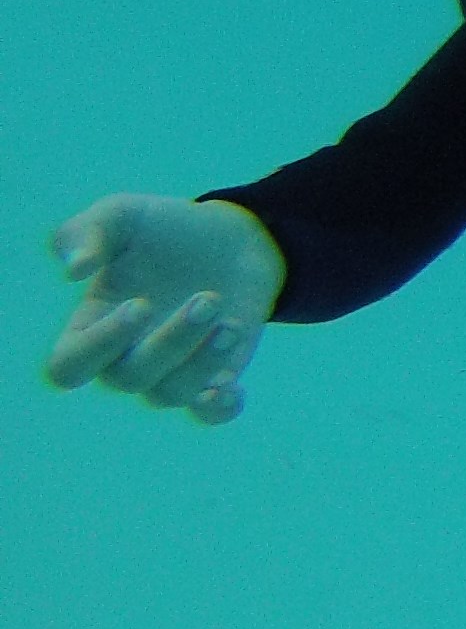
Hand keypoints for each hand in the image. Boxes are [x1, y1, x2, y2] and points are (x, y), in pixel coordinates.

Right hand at [45, 195, 284, 423]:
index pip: (68, 366)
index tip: (139, 304)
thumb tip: (74, 270)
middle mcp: (124, 358)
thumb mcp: (123, 215)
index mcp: (90, 327)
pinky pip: (208, 414)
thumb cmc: (164, 229)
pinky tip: (234, 386)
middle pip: (128, 380)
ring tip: (232, 323)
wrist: (231, 236)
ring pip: (172, 395)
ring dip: (203, 363)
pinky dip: (218, 409)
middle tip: (208, 299)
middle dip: (171, 341)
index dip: (99, 346)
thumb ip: (87, 231)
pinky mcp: (214, 374)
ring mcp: (170, 370)